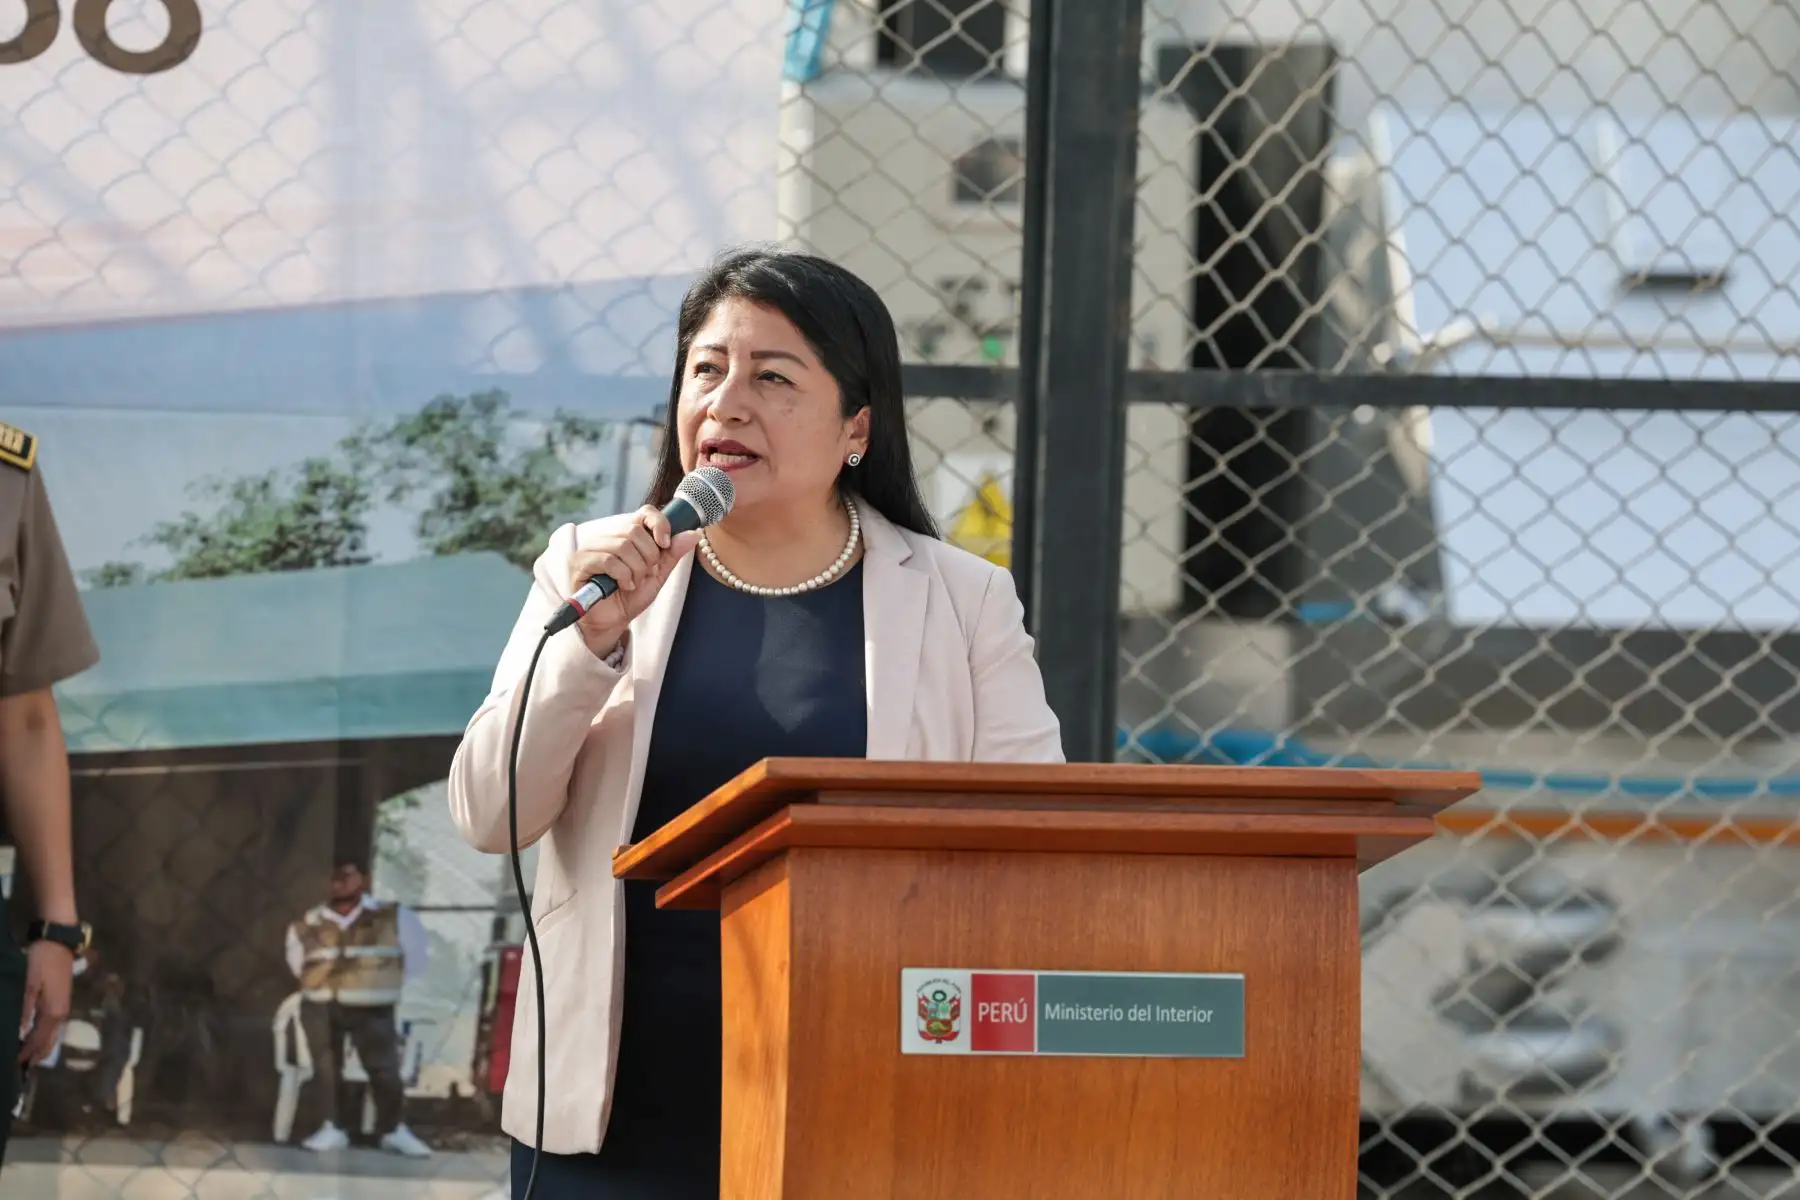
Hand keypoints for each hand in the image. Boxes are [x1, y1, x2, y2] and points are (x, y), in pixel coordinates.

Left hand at [18, 940, 72, 1065]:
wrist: (58, 942)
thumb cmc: (41, 962)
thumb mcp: (29, 984)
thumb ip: (24, 1009)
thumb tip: (19, 1033)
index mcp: (53, 1012)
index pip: (37, 1040)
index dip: (26, 1054)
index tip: (13, 1066)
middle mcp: (61, 1014)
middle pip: (49, 1042)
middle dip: (36, 1055)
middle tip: (20, 1068)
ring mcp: (63, 1007)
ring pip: (52, 1035)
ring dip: (41, 1048)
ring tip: (29, 1058)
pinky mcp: (61, 1001)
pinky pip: (53, 1027)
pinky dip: (44, 1037)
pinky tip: (37, 1038)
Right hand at [568, 506, 701, 655]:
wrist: (612, 622)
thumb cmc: (631, 597)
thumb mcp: (658, 575)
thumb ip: (672, 554)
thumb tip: (693, 534)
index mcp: (625, 534)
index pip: (644, 513)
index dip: (659, 524)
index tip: (665, 544)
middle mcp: (606, 536)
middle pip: (634, 530)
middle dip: (648, 556)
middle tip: (646, 574)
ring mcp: (590, 548)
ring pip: (622, 546)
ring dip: (636, 569)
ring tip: (633, 583)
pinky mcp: (580, 563)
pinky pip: (608, 561)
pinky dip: (623, 576)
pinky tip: (623, 586)